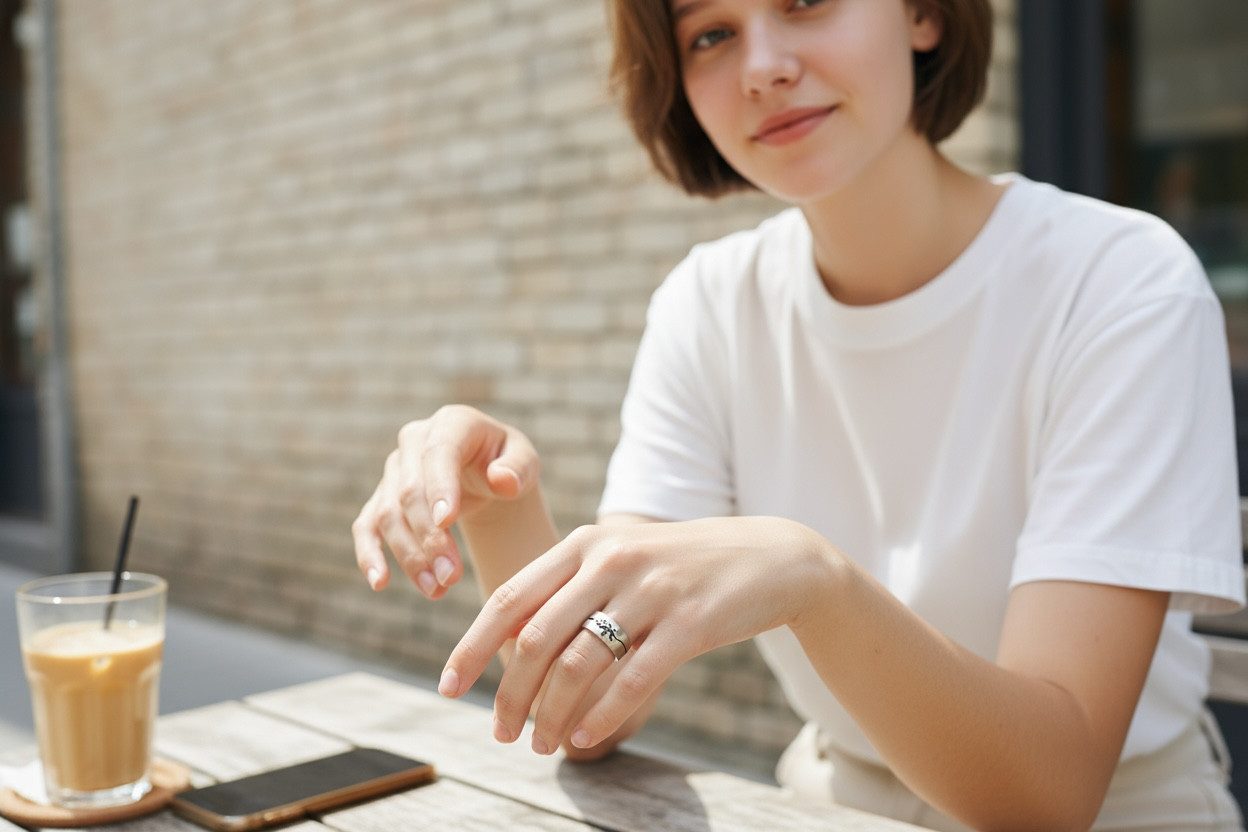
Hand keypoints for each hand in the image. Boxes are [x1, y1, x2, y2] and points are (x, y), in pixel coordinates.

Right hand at [351, 405, 540, 598]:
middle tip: (451, 576)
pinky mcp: (381, 499)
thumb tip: (503, 481)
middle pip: (410, 492)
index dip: (440, 487)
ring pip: (389, 515)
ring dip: (409, 556)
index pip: (439, 453)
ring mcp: (393, 471)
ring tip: (437, 589)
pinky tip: (380, 583)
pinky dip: (370, 555)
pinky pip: (367, 527)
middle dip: (429, 537)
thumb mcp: (524, 461)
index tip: (447, 523)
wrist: (485, 473)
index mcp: (452, 423)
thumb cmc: (507, 464)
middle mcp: (414, 442)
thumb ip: (519, 468)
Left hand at [436, 516, 831, 754]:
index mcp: (586, 543)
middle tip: (499, 731)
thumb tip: (509, 644)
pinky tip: (586, 737)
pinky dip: (601, 715)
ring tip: (543, 744)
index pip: (510, 597)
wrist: (772, 557)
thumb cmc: (684, 566)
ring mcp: (653, 589)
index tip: (449, 686)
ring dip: (551, 714)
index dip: (472, 646)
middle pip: (536, 637)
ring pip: (579, 664)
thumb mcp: (622, 558)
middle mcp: (612, 559)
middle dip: (508, 693)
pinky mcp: (691, 623)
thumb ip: (569, 589)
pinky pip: (633, 679)